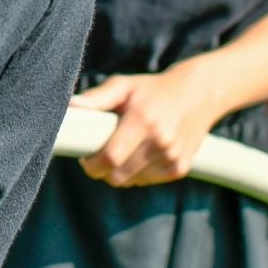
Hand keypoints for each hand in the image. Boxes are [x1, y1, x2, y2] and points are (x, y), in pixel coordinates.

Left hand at [70, 64, 220, 186]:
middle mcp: (160, 141)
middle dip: (102, 171)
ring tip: (120, 151)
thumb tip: (69, 106)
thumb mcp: (123, 86)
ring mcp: (172, 157)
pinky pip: (146, 181)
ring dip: (119, 173)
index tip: (85, 158)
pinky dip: (136, 173)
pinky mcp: (180, 168)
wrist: (197, 95)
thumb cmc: (151, 89)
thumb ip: (96, 98)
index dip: (92, 164)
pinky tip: (139, 154)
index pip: (110, 158)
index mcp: (142, 119)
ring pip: (131, 181)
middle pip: (118, 175)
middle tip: (99, 155)